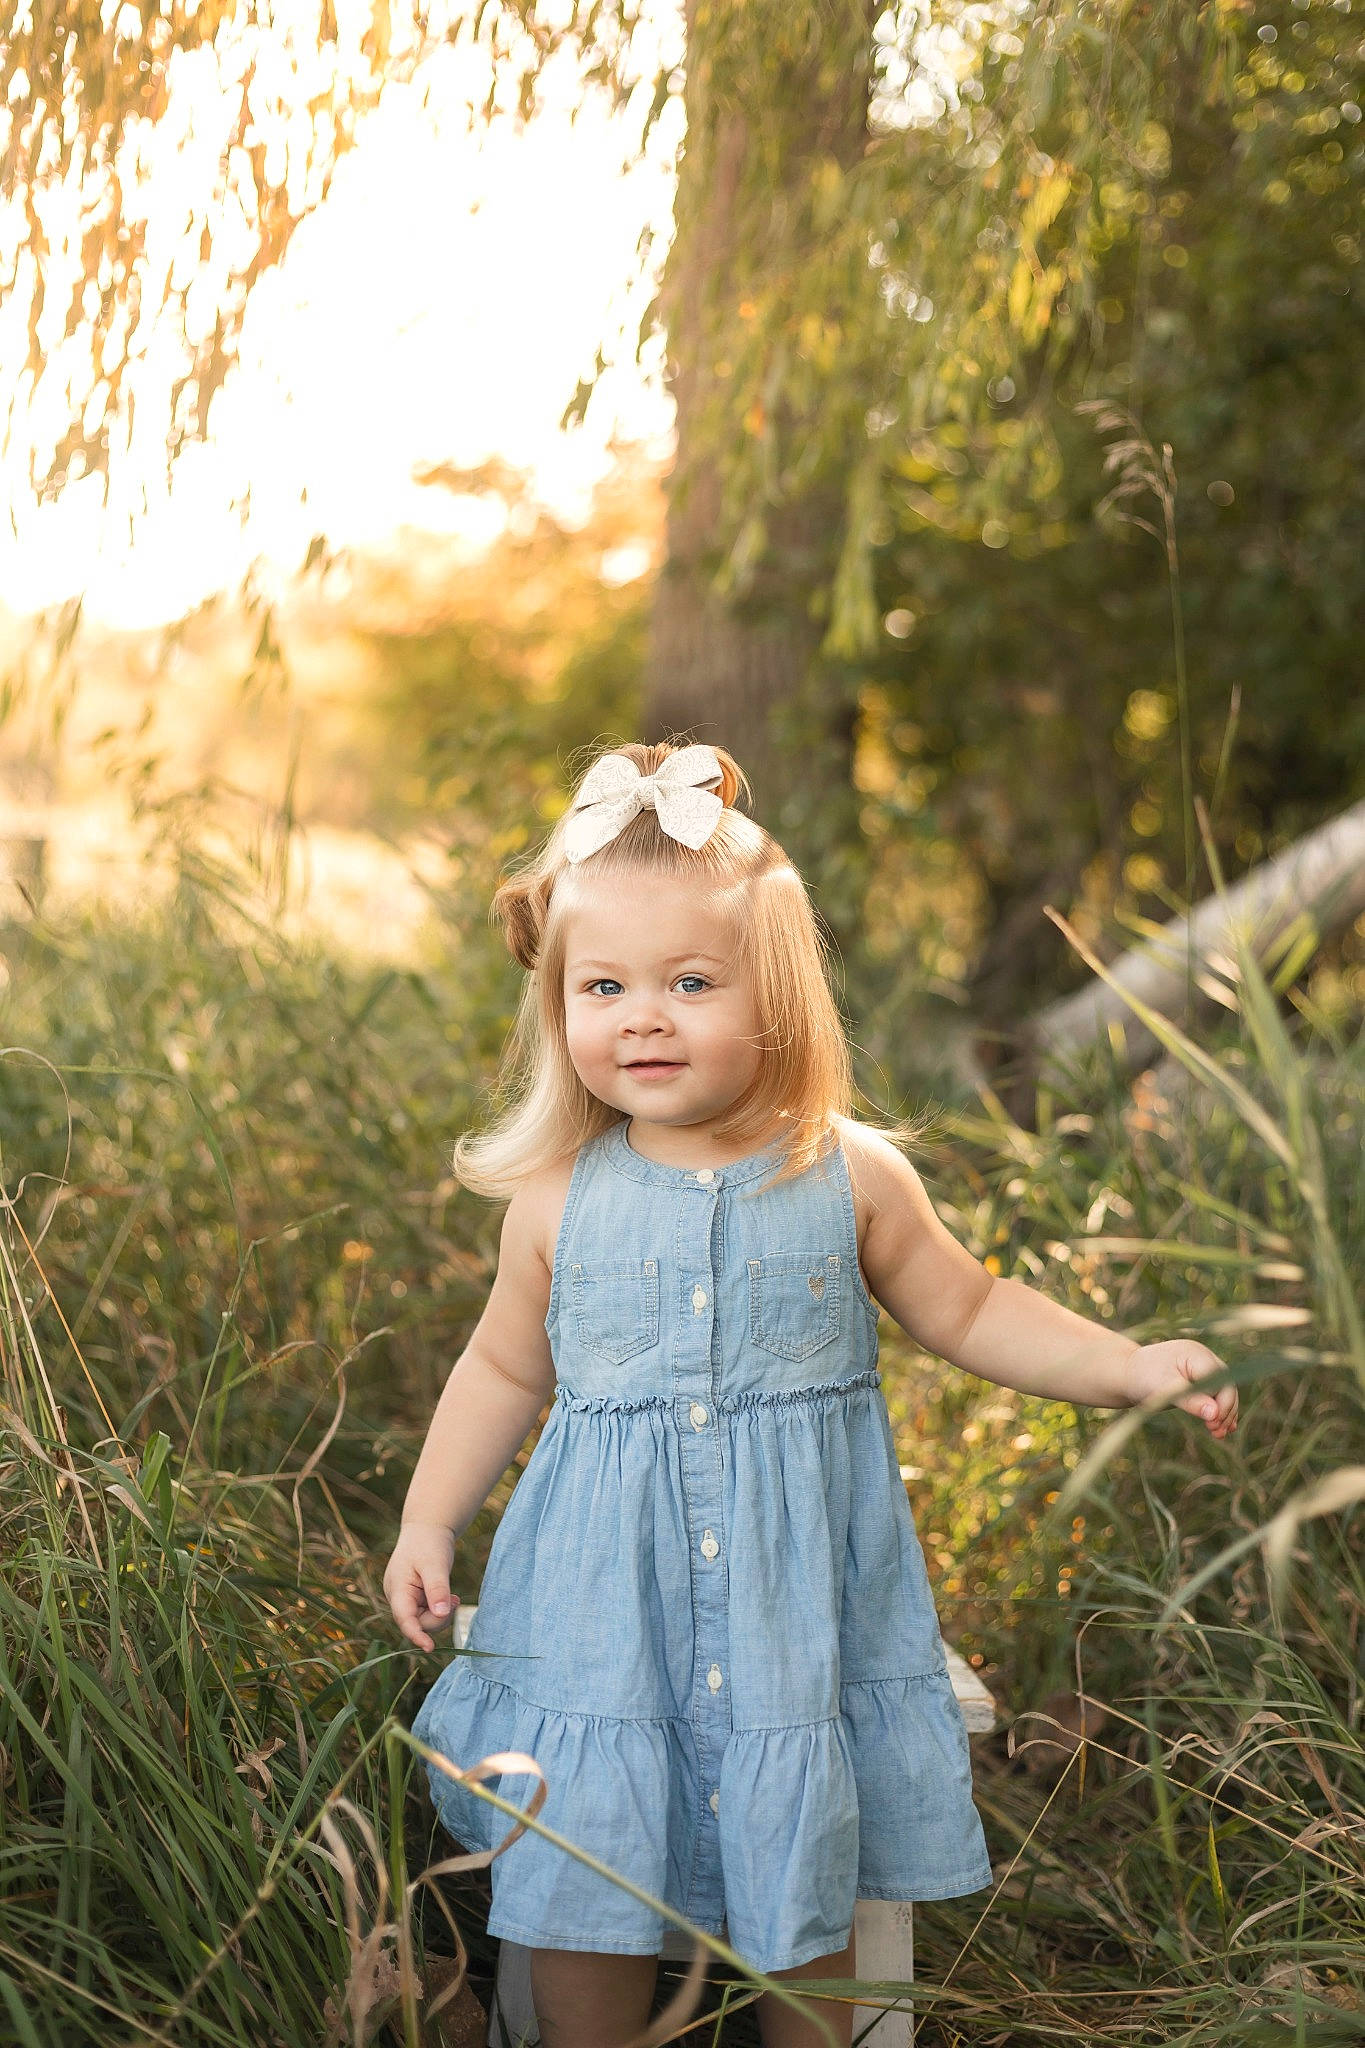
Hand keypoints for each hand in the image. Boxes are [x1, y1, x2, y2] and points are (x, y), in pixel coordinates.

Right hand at [384, 1519, 458, 1651]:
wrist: (427, 1529)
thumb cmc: (429, 1543)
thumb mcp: (435, 1564)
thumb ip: (437, 1589)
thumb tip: (441, 1614)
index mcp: (397, 1589)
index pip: (404, 1619)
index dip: (416, 1635)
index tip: (430, 1648)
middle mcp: (398, 1597)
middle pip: (417, 1623)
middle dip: (438, 1617)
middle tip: (454, 1599)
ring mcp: (406, 1599)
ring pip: (424, 1621)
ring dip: (441, 1614)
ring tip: (453, 1596)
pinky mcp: (415, 1599)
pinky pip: (428, 1613)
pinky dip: (440, 1609)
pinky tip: (450, 1597)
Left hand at [1123, 1339, 1237, 1438]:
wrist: (1127, 1374)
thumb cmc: (1143, 1378)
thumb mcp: (1165, 1390)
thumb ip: (1190, 1401)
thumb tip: (1214, 1414)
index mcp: (1196, 1354)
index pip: (1220, 1380)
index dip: (1221, 1403)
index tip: (1213, 1424)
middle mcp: (1204, 1358)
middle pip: (1226, 1386)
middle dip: (1225, 1410)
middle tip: (1216, 1432)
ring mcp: (1203, 1368)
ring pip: (1224, 1392)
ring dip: (1224, 1413)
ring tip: (1218, 1434)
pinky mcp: (1199, 1380)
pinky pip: (1216, 1395)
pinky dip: (1219, 1411)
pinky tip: (1222, 1428)